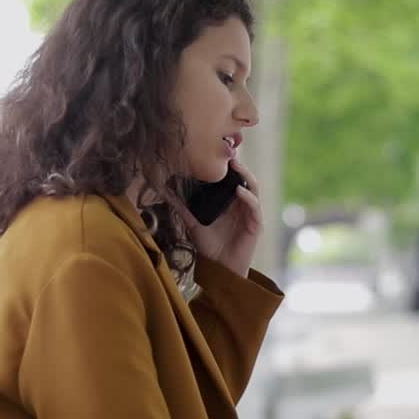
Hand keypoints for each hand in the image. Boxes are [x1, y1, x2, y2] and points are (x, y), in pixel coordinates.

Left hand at [172, 158, 262, 277]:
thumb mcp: (192, 223)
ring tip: (235, 165)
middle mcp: (241, 204)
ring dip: (245, 175)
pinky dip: (248, 197)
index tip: (215, 149)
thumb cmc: (209, 247)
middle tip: (227, 151)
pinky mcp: (255, 224)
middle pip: (243, 177)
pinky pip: (254, 206)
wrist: (220, 269)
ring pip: (253, 187)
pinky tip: (238, 190)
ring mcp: (250, 213)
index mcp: (229, 201)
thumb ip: (180, 207)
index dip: (226, 164)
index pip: (230, 177)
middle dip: (237, 164)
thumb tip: (163, 191)